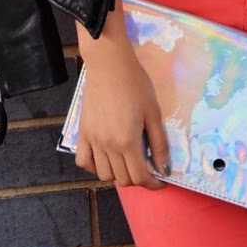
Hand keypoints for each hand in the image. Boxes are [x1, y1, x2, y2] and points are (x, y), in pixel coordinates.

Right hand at [74, 32, 169, 188]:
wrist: (109, 64)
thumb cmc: (135, 84)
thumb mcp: (153, 112)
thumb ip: (159, 143)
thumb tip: (164, 169)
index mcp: (128, 141)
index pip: (140, 177)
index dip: (153, 183)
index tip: (160, 180)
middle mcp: (108, 146)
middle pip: (122, 179)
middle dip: (138, 178)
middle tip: (146, 165)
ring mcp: (93, 140)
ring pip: (104, 174)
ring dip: (117, 174)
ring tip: (127, 161)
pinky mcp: (82, 132)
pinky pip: (83, 161)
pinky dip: (94, 166)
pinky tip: (105, 158)